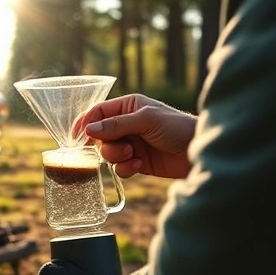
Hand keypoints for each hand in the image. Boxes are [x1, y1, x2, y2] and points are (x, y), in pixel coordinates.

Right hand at [75, 94, 196, 178]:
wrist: (199, 151)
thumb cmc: (177, 127)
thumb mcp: (146, 120)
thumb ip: (116, 124)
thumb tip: (88, 130)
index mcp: (128, 107)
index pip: (98, 112)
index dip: (86, 123)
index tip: (76, 136)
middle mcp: (126, 125)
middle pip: (99, 135)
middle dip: (106, 144)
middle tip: (122, 147)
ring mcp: (130, 144)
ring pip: (107, 153)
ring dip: (116, 157)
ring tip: (133, 156)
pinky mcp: (136, 162)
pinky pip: (118, 167)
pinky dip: (125, 168)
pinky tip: (139, 165)